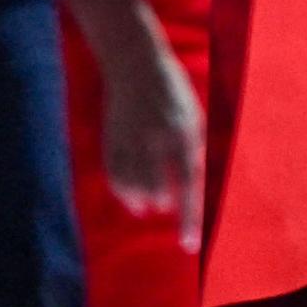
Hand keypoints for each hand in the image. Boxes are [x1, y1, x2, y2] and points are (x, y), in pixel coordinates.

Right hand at [58, 0, 203, 250]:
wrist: (135, 60)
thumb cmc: (173, 92)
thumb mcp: (194, 116)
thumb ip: (194, 151)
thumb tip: (195, 191)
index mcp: (185, 131)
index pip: (190, 184)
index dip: (189, 218)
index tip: (188, 246)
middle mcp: (157, 137)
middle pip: (158, 191)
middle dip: (164, 205)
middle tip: (167, 207)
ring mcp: (131, 138)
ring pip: (134, 188)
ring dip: (142, 202)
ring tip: (149, 204)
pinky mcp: (111, 137)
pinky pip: (114, 176)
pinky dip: (122, 191)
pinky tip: (131, 195)